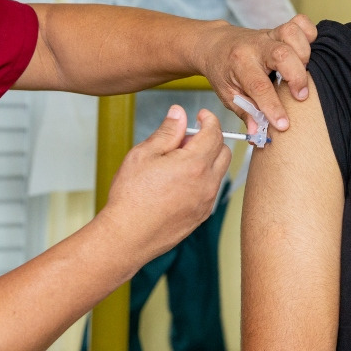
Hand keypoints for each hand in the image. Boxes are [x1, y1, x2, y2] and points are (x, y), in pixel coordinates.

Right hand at [99, 106, 231, 265]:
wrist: (127, 236)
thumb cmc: (131, 197)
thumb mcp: (144, 154)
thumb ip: (167, 132)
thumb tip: (179, 114)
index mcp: (195, 164)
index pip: (214, 133)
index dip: (209, 119)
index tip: (201, 116)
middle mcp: (207, 183)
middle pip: (223, 151)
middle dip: (210, 139)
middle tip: (185, 140)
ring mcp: (206, 202)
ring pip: (218, 172)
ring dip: (206, 161)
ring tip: (176, 163)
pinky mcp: (201, 216)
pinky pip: (210, 191)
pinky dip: (202, 180)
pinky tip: (177, 183)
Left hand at [199, 14, 316, 132]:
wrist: (215, 44)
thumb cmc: (223, 70)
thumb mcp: (227, 94)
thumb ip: (245, 112)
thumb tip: (258, 132)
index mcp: (238, 63)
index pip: (258, 86)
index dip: (273, 107)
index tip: (283, 124)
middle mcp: (255, 45)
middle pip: (281, 54)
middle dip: (296, 77)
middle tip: (300, 96)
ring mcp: (269, 34)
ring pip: (292, 33)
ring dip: (304, 53)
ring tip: (303, 71)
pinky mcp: (280, 29)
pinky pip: (301, 22)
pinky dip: (309, 34)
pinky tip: (307, 52)